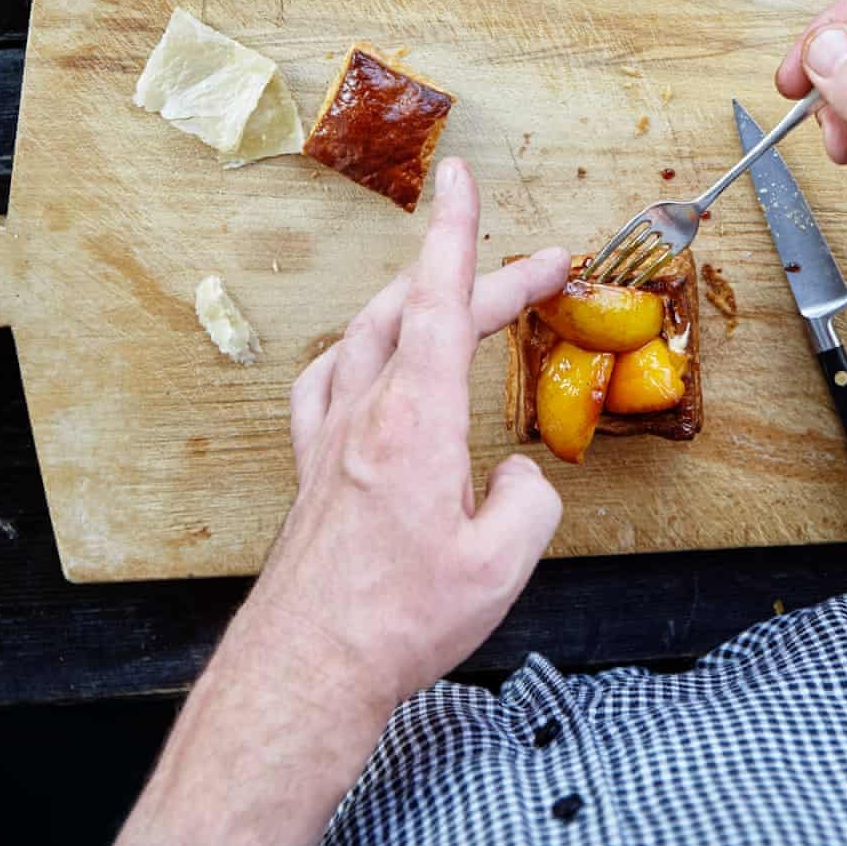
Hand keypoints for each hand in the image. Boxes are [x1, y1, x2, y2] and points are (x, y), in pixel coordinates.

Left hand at [250, 158, 568, 715]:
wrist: (306, 668)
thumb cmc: (395, 622)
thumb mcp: (500, 566)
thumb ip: (530, 503)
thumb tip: (519, 478)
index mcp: (417, 418)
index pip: (441, 299)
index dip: (456, 230)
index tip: (461, 176)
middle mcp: (367, 410)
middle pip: (419, 308)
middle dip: (480, 274)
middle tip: (540, 270)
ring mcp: (332, 435)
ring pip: (371, 331)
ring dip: (419, 298)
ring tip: (460, 294)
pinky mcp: (313, 467)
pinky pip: (330, 377)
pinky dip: (362, 346)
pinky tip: (368, 356)